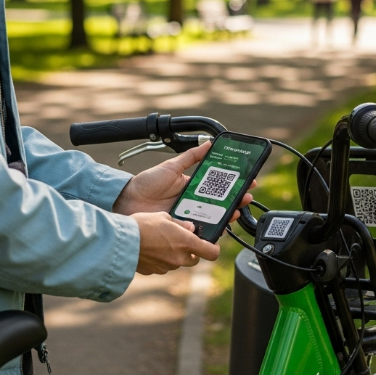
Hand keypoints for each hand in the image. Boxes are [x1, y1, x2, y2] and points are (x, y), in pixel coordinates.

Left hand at [113, 141, 256, 222]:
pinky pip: (200, 230)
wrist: (128, 200)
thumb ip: (190, 156)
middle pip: (220, 203)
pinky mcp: (182, 228)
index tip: (247, 181)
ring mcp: (189, 216)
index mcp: (192, 186)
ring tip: (236, 210)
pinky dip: (210, 229)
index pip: (218, 186)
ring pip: (213, 217)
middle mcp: (193, 201)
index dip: (233, 184)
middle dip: (236, 200)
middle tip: (246, 196)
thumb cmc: (147, 182)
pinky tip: (219, 226)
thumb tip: (209, 143)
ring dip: (228, 215)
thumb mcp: (171, 166)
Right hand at [132, 212, 219, 274]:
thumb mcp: (164, 217)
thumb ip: (181, 224)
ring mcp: (166, 267)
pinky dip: (161, 259)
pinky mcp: (154, 271)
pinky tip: (150, 249)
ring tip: (160, 242)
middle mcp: (179, 258)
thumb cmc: (142, 225)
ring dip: (174, 255)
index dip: (214, 249)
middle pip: (194, 260)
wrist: (119, 241)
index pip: (211, 253)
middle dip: (191, 252)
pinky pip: (163, 266)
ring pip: (177, 263)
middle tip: (182, 240)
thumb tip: (191, 228)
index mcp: (185, 243)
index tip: (211, 244)